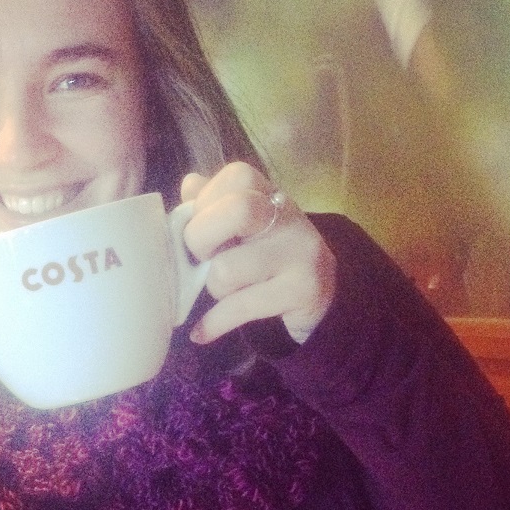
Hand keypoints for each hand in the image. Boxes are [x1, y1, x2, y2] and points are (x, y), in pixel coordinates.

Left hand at [180, 162, 336, 344]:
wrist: (319, 299)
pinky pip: (240, 307)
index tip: (198, 227)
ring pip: (228, 268)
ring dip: (213, 288)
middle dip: (200, 239)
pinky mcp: (304, 290)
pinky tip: (201, 332)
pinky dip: (213, 323)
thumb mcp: (242, 228)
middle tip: (202, 258)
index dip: (205, 203)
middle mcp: (290, 217)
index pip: (237, 176)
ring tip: (222, 293)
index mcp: (270, 194)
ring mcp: (301, 252)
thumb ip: (212, 205)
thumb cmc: (266, 259)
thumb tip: (189, 184)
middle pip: (237, 210)